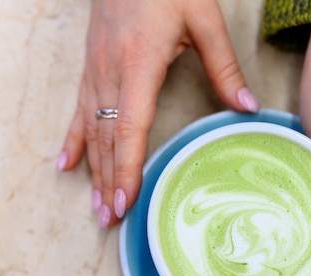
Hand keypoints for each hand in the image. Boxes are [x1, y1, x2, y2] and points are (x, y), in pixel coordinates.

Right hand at [56, 0, 258, 227]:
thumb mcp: (202, 19)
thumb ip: (224, 65)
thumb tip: (246, 106)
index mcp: (139, 64)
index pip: (129, 127)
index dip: (125, 167)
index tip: (124, 201)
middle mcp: (110, 73)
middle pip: (106, 138)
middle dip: (107, 181)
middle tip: (109, 220)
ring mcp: (95, 71)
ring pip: (89, 130)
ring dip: (91, 170)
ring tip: (94, 206)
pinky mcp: (90, 68)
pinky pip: (76, 111)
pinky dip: (72, 141)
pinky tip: (64, 165)